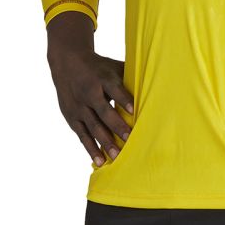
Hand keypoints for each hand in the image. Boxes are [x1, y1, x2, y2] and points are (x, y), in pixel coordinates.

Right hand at [48, 47, 134, 166]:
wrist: (67, 63)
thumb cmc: (99, 67)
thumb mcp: (113, 67)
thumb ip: (130, 77)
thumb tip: (156, 85)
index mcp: (103, 78)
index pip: (115, 90)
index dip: (124, 100)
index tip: (134, 110)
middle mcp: (90, 93)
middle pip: (104, 111)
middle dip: (116, 126)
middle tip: (129, 139)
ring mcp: (79, 106)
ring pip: (93, 126)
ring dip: (105, 142)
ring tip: (116, 156)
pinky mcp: (71, 117)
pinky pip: (82, 135)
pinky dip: (91, 148)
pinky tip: (99, 161)